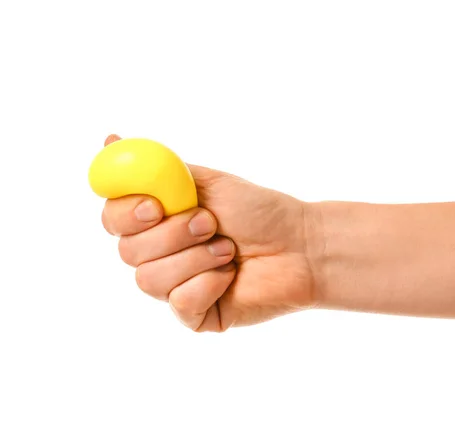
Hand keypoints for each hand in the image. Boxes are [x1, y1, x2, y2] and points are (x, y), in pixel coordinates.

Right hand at [100, 135, 318, 331]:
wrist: (300, 246)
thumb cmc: (259, 211)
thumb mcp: (208, 182)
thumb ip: (159, 169)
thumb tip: (111, 139)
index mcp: (159, 220)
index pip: (113, 219)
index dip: (126, 214)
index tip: (155, 207)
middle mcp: (160, 254)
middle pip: (127, 252)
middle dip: (173, 235)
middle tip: (210, 223)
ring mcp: (175, 286)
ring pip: (149, 279)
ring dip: (195, 259)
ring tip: (228, 250)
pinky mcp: (194, 315)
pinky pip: (180, 303)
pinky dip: (209, 284)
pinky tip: (231, 276)